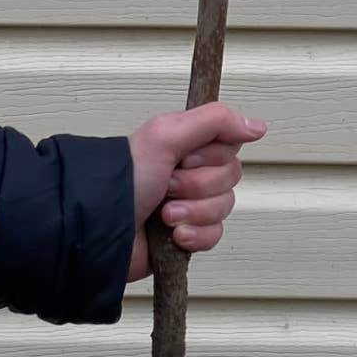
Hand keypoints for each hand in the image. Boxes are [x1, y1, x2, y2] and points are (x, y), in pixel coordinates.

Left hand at [127, 103, 266, 283]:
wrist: (100, 229)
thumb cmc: (121, 180)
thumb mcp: (165, 135)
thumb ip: (214, 121)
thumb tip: (256, 126)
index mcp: (185, 144)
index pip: (230, 146)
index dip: (210, 156)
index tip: (184, 158)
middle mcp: (188, 172)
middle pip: (230, 178)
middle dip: (197, 186)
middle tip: (166, 186)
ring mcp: (188, 205)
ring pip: (224, 207)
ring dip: (193, 212)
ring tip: (163, 214)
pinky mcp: (187, 235)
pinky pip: (215, 235)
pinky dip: (195, 236)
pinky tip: (173, 236)